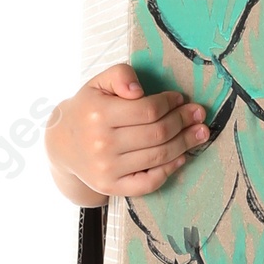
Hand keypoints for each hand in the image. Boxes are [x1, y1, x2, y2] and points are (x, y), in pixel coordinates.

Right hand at [44, 63, 210, 204]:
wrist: (63, 144)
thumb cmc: (88, 109)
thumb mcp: (98, 83)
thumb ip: (120, 76)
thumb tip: (139, 91)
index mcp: (98, 114)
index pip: (148, 110)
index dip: (170, 103)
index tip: (181, 99)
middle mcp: (102, 144)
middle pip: (158, 134)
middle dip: (184, 122)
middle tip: (199, 115)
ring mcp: (107, 169)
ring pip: (158, 157)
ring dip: (185, 144)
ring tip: (200, 133)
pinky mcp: (111, 187)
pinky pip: (148, 182)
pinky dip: (169, 170)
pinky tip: (182, 157)